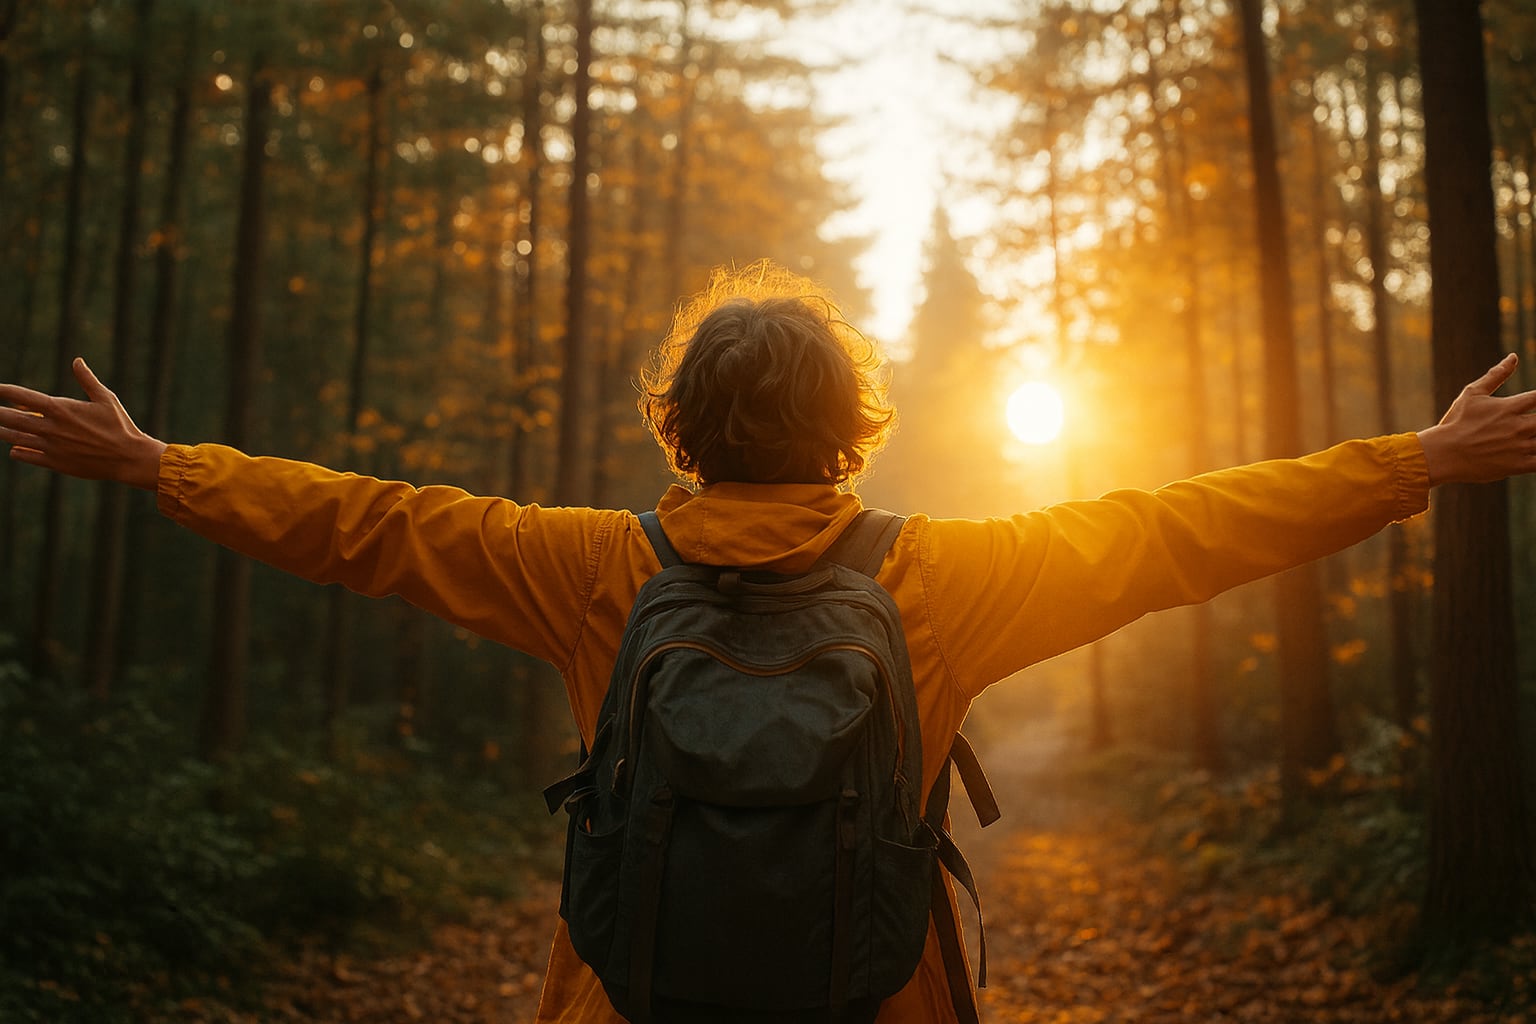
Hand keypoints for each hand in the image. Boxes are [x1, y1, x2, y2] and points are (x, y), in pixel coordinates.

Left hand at [0, 358, 165, 489]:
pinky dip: (17, 450)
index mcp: (61, 408)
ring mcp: (51, 446)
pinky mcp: (55, 463)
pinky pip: (26, 456)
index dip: (4, 391)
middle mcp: (51, 427)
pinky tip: (15, 448)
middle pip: (10, 417)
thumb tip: (77, 361)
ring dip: (2, 430)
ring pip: (14, 438)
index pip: (22, 396)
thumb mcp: (106, 399)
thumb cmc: (120, 426)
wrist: (129, 458)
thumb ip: (87, 380)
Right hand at [1417, 353, 1535, 485]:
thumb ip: (1496, 375)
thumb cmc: (1455, 422)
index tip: (1534, 403)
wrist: (1442, 454)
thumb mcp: (1472, 394)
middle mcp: (1518, 426)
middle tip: (1530, 422)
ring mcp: (1519, 447)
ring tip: (1530, 435)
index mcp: (1509, 407)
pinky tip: (1532, 452)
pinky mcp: (1517, 465)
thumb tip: (1514, 357)